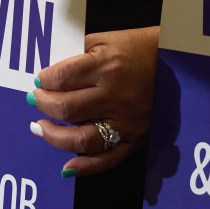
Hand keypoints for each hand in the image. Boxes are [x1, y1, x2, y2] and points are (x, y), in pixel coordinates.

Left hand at [28, 27, 158, 175]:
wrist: (173, 62)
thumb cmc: (137, 48)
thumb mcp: (104, 40)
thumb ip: (77, 57)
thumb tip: (49, 78)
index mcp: (106, 67)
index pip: (61, 78)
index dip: (44, 80)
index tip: (40, 80)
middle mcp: (115, 96)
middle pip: (66, 109)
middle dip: (43, 104)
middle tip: (36, 100)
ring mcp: (126, 121)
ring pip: (81, 139)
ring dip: (54, 136)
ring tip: (40, 128)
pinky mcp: (135, 138)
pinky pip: (108, 159)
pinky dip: (85, 167)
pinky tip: (66, 168)